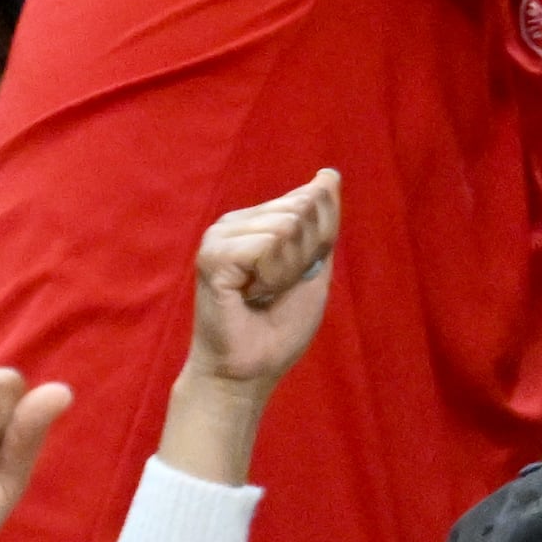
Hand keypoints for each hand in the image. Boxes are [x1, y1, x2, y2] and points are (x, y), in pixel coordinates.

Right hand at [185, 171, 341, 389]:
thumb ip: (323, 222)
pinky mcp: (213, 255)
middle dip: (304, 257)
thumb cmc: (281, 324)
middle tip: (276, 289)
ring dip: (287, 271)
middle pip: (303, 210)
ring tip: (261, 293)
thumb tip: (329, 174)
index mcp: (259, 220)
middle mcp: (236, 221)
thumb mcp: (315, 265)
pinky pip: (267, 246)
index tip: (295, 276)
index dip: (318, 244)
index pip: (313, 201)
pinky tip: (249, 295)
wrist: (252, 367)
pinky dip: (271, 277)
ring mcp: (220, 235)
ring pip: (287, 226)